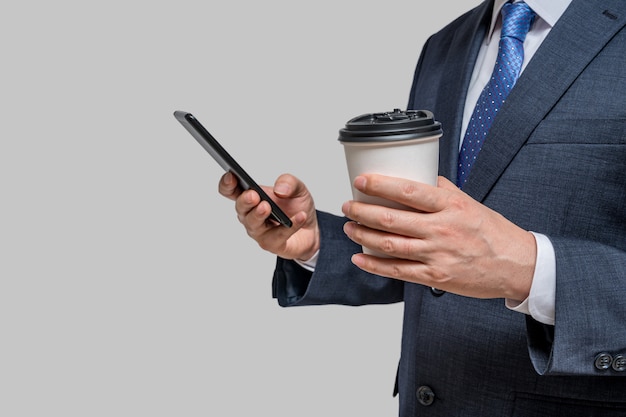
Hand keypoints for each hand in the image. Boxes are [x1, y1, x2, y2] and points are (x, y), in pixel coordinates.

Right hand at [218, 172, 318, 260]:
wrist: (310, 228)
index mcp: (251, 196)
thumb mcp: (297, 188)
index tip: (230, 176)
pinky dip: (290, 226)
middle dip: (245, 201)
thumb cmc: (296, 206)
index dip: (227, 184)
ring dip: (258, 215)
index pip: (231, 190)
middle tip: (253, 195)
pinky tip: (299, 217)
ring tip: (266, 206)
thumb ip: (289, 182)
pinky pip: (278, 235)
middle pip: (240, 207)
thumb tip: (279, 189)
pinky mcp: (271, 244)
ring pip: (253, 224)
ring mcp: (259, 231)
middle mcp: (250, 214)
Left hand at [341, 174, 536, 299]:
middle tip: (349, 205)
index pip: (408, 191)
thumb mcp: (469, 203)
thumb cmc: (492, 232)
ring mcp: (437, 254)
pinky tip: (360, 257)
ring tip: (349, 227)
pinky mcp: (434, 276)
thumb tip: (418, 176)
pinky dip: (374, 264)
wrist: (516, 265)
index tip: (361, 181)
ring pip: (390, 244)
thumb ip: (442, 190)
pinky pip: (398, 271)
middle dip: (362, 211)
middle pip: (391, 219)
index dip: (380, 185)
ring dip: (364, 235)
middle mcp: (441, 229)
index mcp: (450, 205)